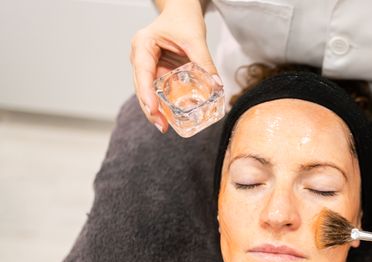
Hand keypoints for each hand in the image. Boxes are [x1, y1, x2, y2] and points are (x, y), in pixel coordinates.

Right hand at [130, 0, 219, 131]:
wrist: (182, 10)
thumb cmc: (183, 18)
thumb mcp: (195, 39)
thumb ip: (205, 62)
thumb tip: (216, 86)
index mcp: (142, 45)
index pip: (142, 73)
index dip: (147, 94)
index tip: (153, 110)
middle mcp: (141, 57)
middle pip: (142, 87)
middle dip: (150, 108)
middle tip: (161, 127)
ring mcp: (149, 65)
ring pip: (149, 91)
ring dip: (156, 109)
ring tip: (164, 126)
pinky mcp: (159, 71)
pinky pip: (160, 89)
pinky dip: (165, 103)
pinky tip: (171, 117)